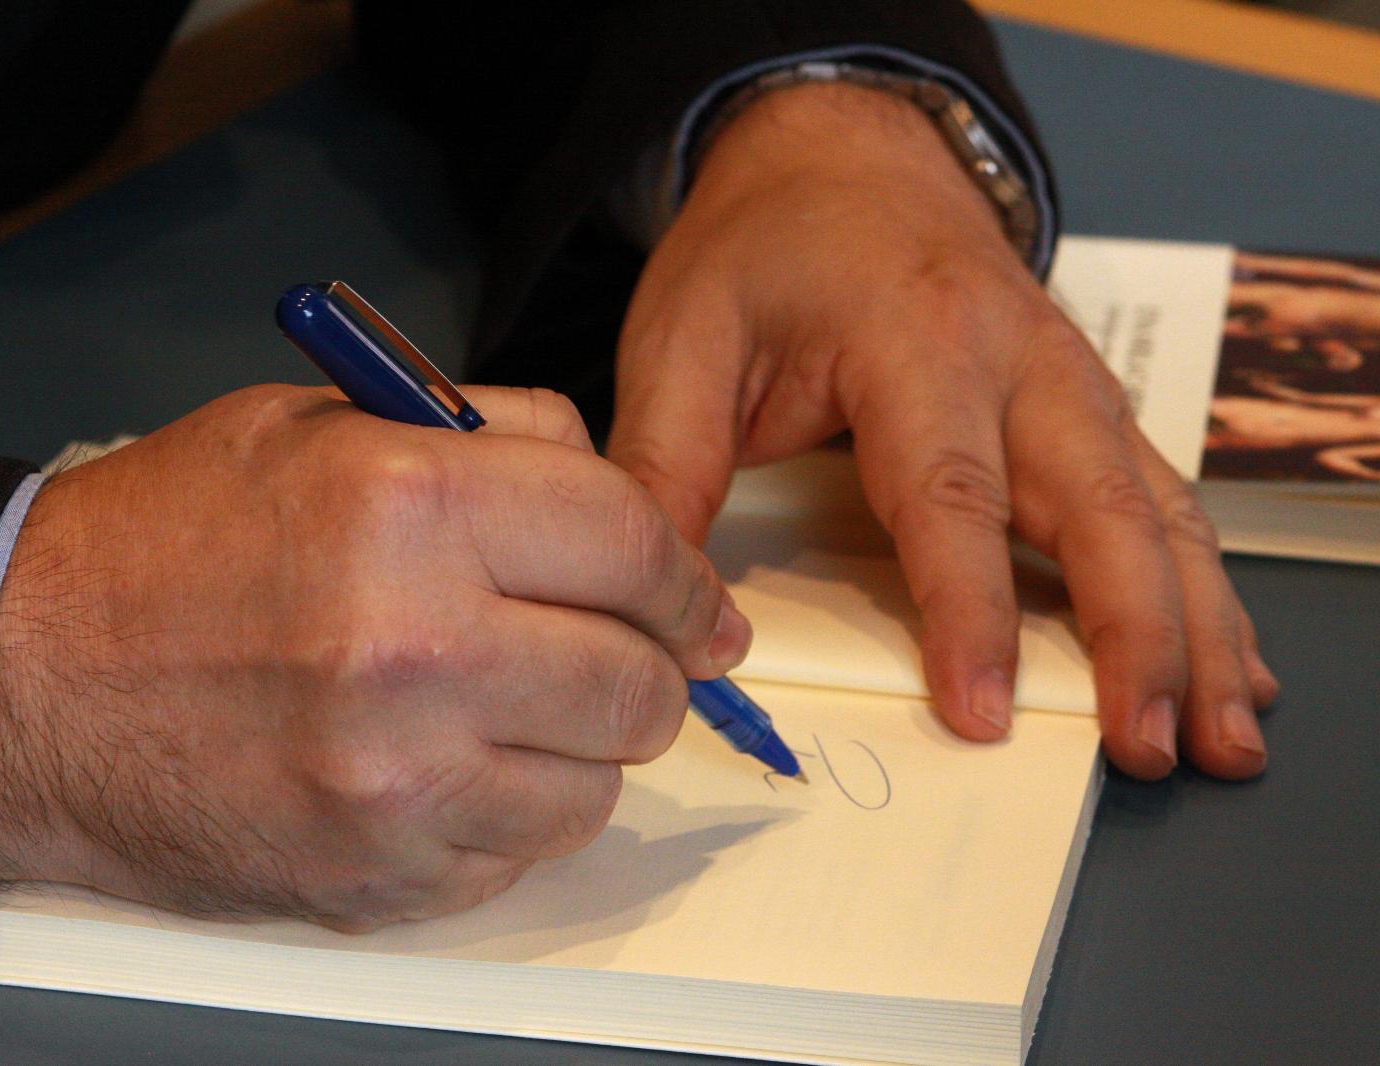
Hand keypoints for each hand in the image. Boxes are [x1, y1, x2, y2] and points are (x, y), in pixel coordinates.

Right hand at [0, 385, 749, 929]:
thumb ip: (487, 435)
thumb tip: (612, 487)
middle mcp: (413, 649)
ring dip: (581, 745)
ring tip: (512, 705)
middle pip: (638, 680)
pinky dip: (512, 811)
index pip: (633, 542)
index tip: (701, 604)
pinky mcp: (375, 875)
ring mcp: (396, 781)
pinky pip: (520, 854)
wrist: (20, 680)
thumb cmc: (162, 543)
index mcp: (406, 506)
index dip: (686, 576)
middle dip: (652, 665)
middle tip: (623, 653)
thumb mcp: (319, 426)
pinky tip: (450, 764)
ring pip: (598, 784)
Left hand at [608, 83, 1276, 780]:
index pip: (951, 492)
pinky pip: (1158, 498)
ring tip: (1222, 733)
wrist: (841, 153)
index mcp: (912, 338)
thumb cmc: (761, 250)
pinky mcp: (1085, 404)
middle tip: (1148, 744)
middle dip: (1139, 631)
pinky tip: (1223, 660)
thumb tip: (673, 613)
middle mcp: (1019, 360)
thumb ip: (668, 468)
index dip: (970, 609)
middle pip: (1101, 503)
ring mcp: (1069, 380)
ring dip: (1199, 623)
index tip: (982, 711)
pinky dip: (1197, 583)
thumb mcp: (683, 339)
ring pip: (1156, 507)